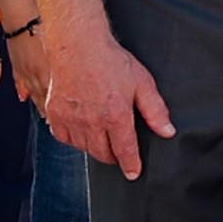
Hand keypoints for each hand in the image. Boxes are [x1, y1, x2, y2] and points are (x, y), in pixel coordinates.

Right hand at [38, 29, 170, 175]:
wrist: (77, 47)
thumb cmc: (112, 62)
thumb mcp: (143, 83)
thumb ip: (155, 111)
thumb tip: (168, 132)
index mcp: (116, 116)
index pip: (124, 150)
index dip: (131, 164)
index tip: (134, 174)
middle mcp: (91, 122)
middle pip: (102, 153)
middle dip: (113, 157)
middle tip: (120, 152)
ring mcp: (70, 120)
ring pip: (84, 147)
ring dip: (95, 147)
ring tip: (104, 138)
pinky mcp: (54, 115)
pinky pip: (64, 138)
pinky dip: (74, 139)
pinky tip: (83, 130)